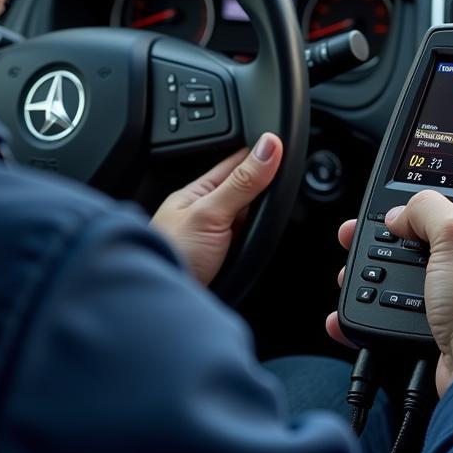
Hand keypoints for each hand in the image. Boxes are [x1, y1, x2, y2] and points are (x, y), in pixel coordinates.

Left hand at [151, 133, 282, 285]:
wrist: (163, 308)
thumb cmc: (172, 256)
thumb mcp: (210, 213)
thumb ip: (241, 182)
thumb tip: (268, 146)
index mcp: (197, 193)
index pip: (235, 163)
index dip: (259, 154)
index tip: (283, 144)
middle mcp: (205, 214)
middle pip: (245, 192)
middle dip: (263, 185)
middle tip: (289, 172)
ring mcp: (214, 238)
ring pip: (247, 218)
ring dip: (262, 214)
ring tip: (281, 201)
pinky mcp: (223, 262)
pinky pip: (247, 242)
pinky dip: (259, 239)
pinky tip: (265, 238)